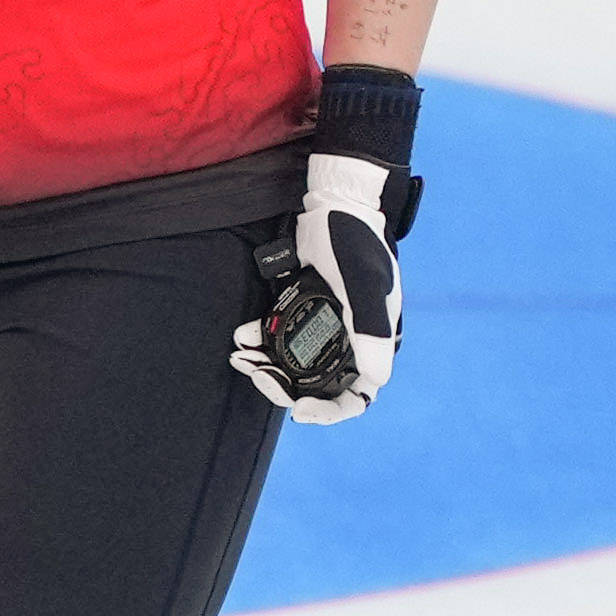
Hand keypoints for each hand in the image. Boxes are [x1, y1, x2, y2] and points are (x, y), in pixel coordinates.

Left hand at [231, 68, 423, 424]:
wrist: (334, 204)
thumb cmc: (356, 244)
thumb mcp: (365, 288)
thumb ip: (371, 331)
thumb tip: (374, 380)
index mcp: (374, 342)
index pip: (356, 395)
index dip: (330, 412)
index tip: (298, 411)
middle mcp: (352, 339)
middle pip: (316, 383)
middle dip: (284, 385)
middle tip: (256, 374)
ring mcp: (326, 324)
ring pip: (293, 363)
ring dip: (266, 364)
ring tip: (240, 357)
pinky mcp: (303, 307)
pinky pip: (279, 335)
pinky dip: (259, 339)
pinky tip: (241, 336)